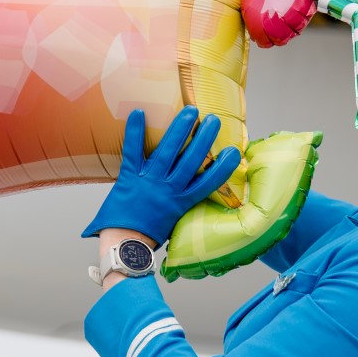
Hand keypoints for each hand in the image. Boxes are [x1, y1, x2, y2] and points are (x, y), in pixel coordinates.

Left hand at [81, 107, 241, 243]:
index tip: (234, 152)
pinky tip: (138, 111)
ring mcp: (149, 181)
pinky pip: (133, 150)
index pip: (208, 182)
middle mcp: (169, 189)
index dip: (223, 167)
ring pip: (168, 151)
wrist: (123, 245)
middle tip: (213, 120)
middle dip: (204, 138)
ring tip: (191, 111)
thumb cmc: (146, 238)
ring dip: (180, 129)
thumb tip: (191, 194)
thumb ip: (181, 206)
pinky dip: (135, 131)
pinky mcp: (129, 177)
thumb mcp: (173, 223)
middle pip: (191, 160)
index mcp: (181, 202)